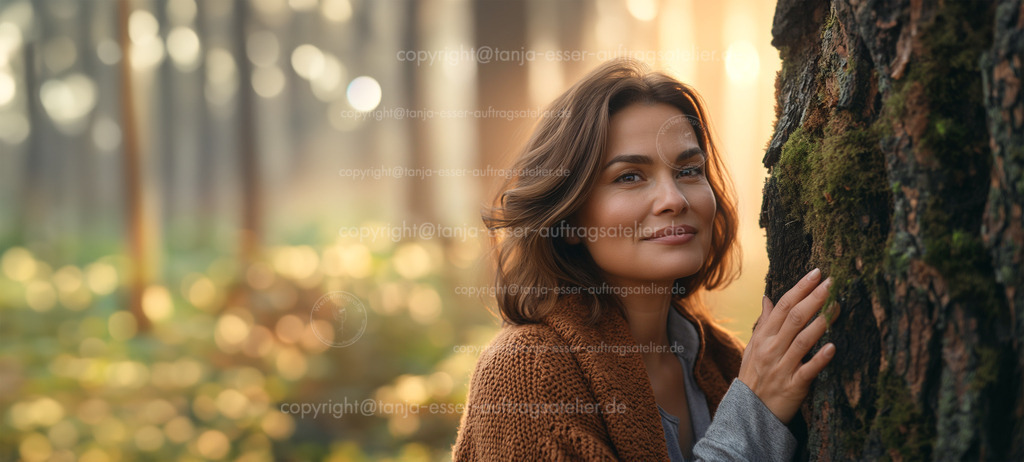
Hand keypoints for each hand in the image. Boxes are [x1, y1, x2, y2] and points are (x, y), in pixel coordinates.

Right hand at [738, 268, 838, 423]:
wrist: (748, 412)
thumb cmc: (754, 375)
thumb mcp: (753, 346)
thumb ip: (764, 323)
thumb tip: (767, 298)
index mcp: (763, 337)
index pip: (783, 307)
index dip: (800, 289)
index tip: (816, 274)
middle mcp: (771, 349)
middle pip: (794, 318)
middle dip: (814, 298)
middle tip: (832, 282)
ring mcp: (782, 367)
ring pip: (802, 340)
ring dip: (821, 322)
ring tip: (838, 306)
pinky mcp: (793, 386)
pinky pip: (807, 370)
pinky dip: (819, 359)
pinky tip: (832, 347)